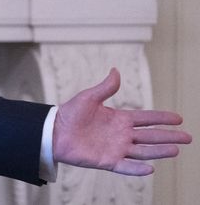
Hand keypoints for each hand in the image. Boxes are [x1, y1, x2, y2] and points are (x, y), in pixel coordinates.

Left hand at [53, 68, 191, 175]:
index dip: (162, 118)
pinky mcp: (107, 161)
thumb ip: (105, 87)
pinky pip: (126, 166)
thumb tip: (116, 70)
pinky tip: (150, 168)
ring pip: (143, 151)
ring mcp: (116, 148)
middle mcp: (122, 135)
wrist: (53, 131)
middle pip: (151, 136)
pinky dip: (137, 169)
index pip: (146, 118)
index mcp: (120, 119)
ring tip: (175, 150)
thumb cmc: (70, 114)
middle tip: (188, 137)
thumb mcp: (89, 97)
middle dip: (169, 136)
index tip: (179, 118)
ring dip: (159, 151)